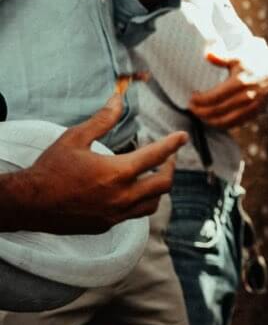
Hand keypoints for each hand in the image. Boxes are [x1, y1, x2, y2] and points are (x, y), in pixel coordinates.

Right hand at [0, 95, 188, 234]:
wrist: (28, 204)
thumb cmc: (50, 168)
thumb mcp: (75, 138)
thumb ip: (102, 120)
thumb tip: (119, 99)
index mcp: (117, 172)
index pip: (156, 156)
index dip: (173, 144)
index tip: (182, 136)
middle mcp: (121, 196)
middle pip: (164, 184)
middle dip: (170, 168)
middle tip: (168, 157)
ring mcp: (115, 214)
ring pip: (153, 204)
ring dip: (158, 189)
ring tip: (154, 175)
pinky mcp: (106, 225)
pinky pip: (134, 215)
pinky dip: (140, 202)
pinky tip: (132, 192)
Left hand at [189, 63, 267, 128]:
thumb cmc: (255, 64)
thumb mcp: (239, 58)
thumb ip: (222, 57)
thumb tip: (207, 55)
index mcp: (239, 83)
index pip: (213, 98)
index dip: (199, 101)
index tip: (191, 98)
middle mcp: (246, 97)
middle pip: (216, 111)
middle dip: (200, 112)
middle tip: (191, 108)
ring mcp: (251, 108)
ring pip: (225, 121)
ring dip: (209, 120)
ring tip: (200, 115)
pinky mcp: (254, 114)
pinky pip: (235, 124)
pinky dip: (222, 125)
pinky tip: (213, 120)